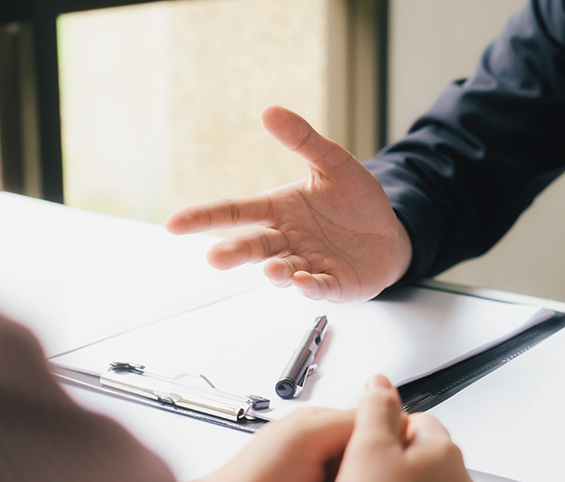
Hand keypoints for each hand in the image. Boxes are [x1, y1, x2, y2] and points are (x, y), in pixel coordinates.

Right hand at [165, 105, 411, 301]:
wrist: (390, 231)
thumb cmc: (356, 200)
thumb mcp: (332, 163)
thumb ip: (303, 140)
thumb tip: (270, 111)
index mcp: (279, 209)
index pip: (235, 212)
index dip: (204, 217)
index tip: (174, 224)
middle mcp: (287, 239)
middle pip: (253, 246)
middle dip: (234, 252)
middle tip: (215, 258)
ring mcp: (308, 263)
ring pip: (283, 270)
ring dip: (275, 270)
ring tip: (271, 268)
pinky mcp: (333, 284)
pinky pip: (317, 287)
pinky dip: (309, 287)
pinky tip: (302, 281)